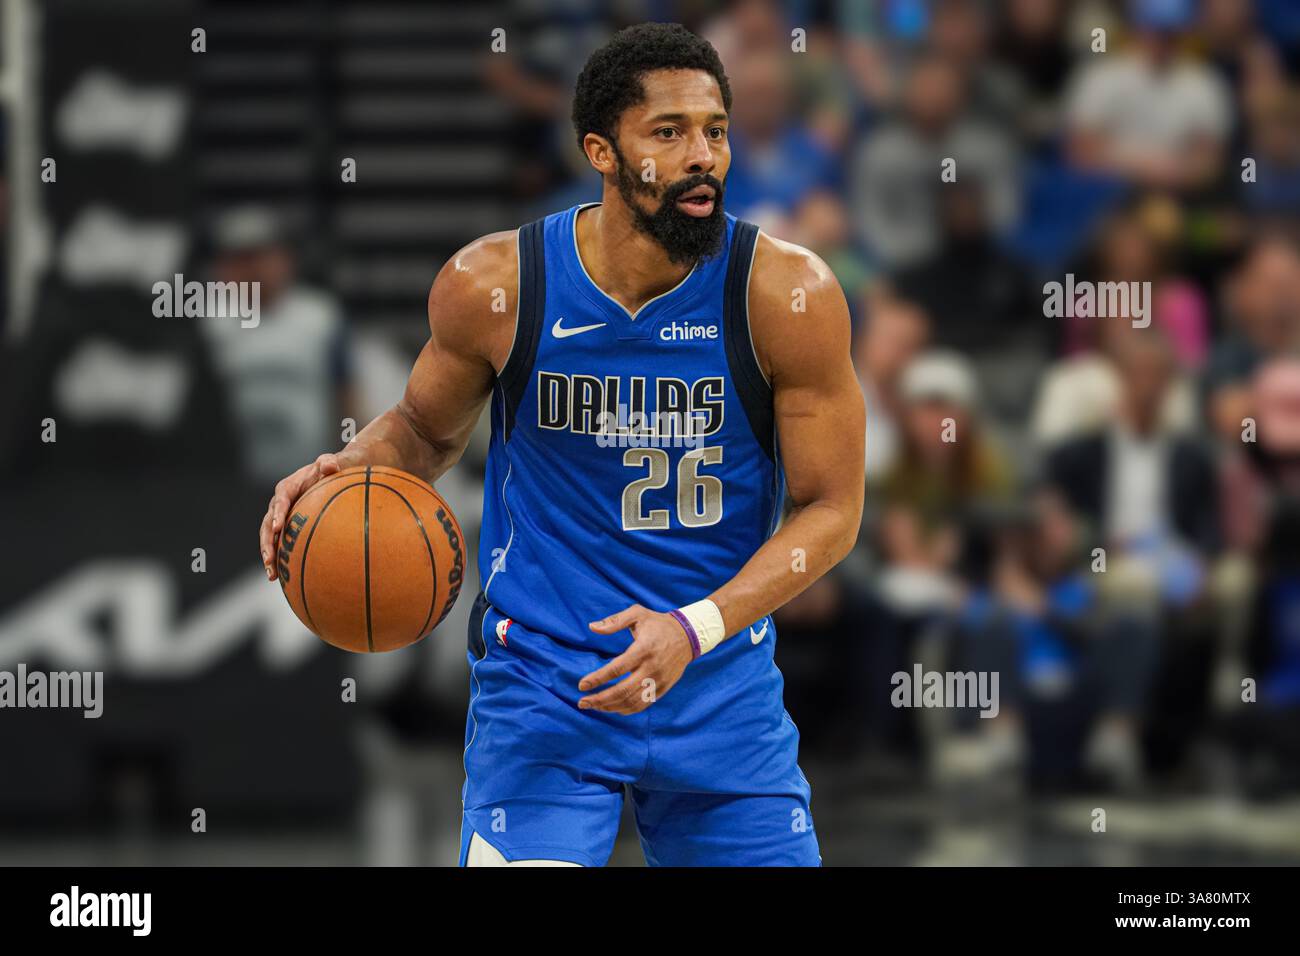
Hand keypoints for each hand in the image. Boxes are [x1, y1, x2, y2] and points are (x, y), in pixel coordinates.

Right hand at [258, 452, 340, 580]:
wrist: (332, 476)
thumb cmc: (332, 469)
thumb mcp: (331, 463)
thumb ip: (329, 463)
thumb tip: (330, 465)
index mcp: (288, 487)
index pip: (280, 499)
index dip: (277, 513)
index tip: (277, 528)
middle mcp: (279, 503)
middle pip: (267, 523)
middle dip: (267, 542)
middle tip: (270, 558)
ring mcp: (281, 517)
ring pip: (269, 538)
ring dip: (269, 555)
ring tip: (272, 575)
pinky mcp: (286, 528)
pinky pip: (279, 544)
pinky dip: (279, 560)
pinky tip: (281, 579)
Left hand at [578, 605, 695, 714]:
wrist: (689, 635)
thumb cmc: (659, 624)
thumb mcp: (637, 614)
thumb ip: (614, 621)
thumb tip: (592, 627)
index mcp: (643, 649)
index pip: (616, 669)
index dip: (597, 679)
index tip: (582, 685)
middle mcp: (651, 667)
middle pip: (622, 691)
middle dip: (600, 699)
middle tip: (582, 702)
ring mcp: (659, 680)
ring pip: (632, 702)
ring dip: (610, 707)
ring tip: (594, 706)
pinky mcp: (664, 688)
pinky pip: (643, 704)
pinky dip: (626, 710)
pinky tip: (612, 708)